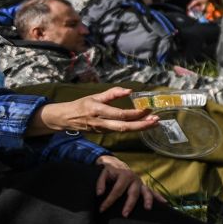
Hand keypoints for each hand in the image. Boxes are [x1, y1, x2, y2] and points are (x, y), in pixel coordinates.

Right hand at [28, 88, 159, 136]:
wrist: (66, 119)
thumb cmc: (81, 105)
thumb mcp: (95, 96)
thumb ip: (112, 93)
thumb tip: (129, 90)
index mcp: (97, 110)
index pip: (119, 114)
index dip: (135, 113)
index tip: (147, 109)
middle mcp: (101, 122)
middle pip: (124, 127)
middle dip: (141, 125)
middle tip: (156, 120)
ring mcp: (102, 129)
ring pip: (123, 131)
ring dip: (140, 127)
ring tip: (154, 122)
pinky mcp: (104, 133)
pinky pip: (120, 131)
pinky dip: (133, 128)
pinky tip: (143, 124)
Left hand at [96, 155, 160, 215]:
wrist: (116, 163)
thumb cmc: (109, 170)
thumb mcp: (102, 173)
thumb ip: (100, 183)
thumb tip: (99, 194)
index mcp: (124, 175)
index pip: (117, 190)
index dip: (109, 200)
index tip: (102, 209)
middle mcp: (135, 179)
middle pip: (133, 193)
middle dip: (129, 204)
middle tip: (125, 214)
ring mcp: (140, 182)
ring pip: (146, 192)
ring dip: (147, 200)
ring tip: (148, 208)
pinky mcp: (143, 186)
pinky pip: (152, 192)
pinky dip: (158, 197)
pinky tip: (164, 203)